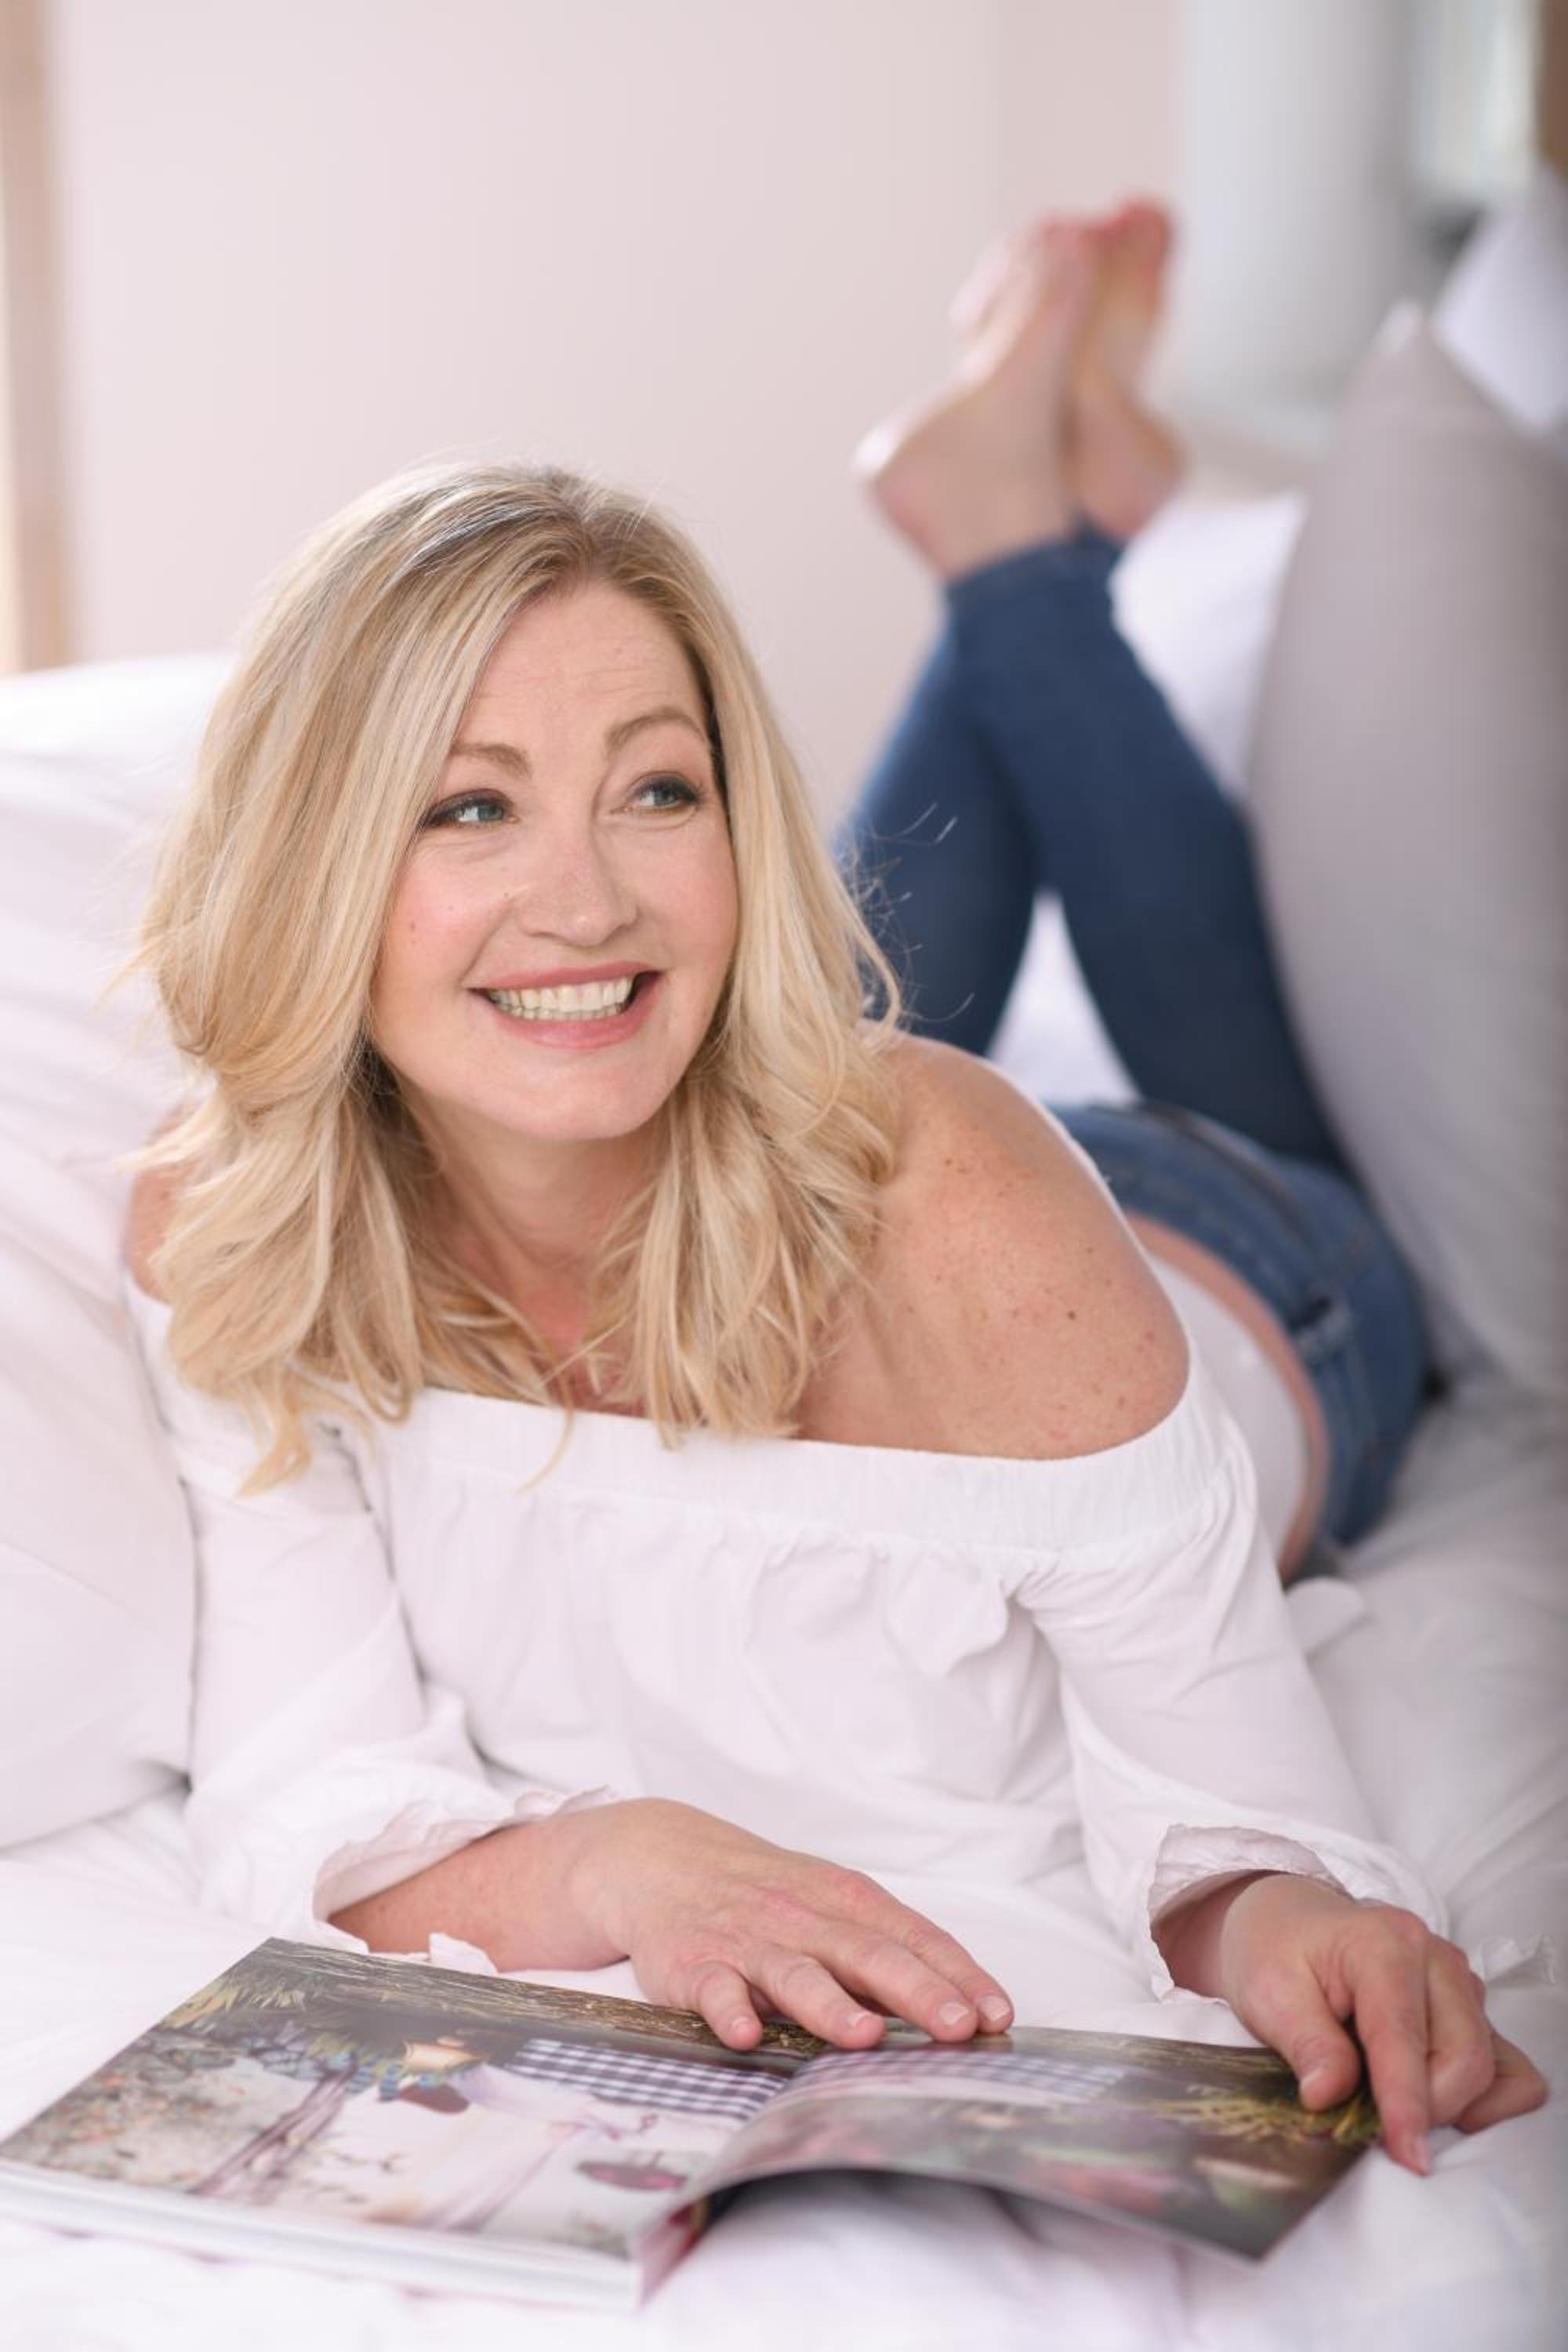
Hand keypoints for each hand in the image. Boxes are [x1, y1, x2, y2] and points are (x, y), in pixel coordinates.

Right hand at [569, 1797, 1014, 2051]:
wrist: (666, 1861)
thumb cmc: (767, 1894)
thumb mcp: (830, 1905)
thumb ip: (885, 1950)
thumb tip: (960, 2006)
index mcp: (846, 1902)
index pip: (914, 1937)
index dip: (958, 1976)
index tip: (997, 2015)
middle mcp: (804, 1919)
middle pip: (868, 1954)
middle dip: (917, 1991)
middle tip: (957, 2027)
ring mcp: (750, 1943)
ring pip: (796, 1974)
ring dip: (830, 2005)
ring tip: (864, 2036)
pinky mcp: (696, 1967)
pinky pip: (714, 1991)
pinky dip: (730, 2011)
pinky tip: (746, 2033)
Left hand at [1212, 1875, 1547, 2172]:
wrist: (1290, 1921)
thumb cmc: (1276, 1951)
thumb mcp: (1267, 1992)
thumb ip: (1306, 2043)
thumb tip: (1329, 2096)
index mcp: (1384, 1944)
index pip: (1406, 2037)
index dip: (1406, 2104)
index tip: (1406, 2155)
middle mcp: (1437, 1959)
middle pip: (1465, 2059)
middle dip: (1427, 2110)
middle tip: (1373, 2125)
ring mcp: (1461, 1984)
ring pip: (1490, 2068)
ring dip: (1451, 2105)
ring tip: (1393, 2105)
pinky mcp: (1472, 2010)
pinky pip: (1510, 2066)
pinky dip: (1486, 2099)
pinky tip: (1437, 2104)